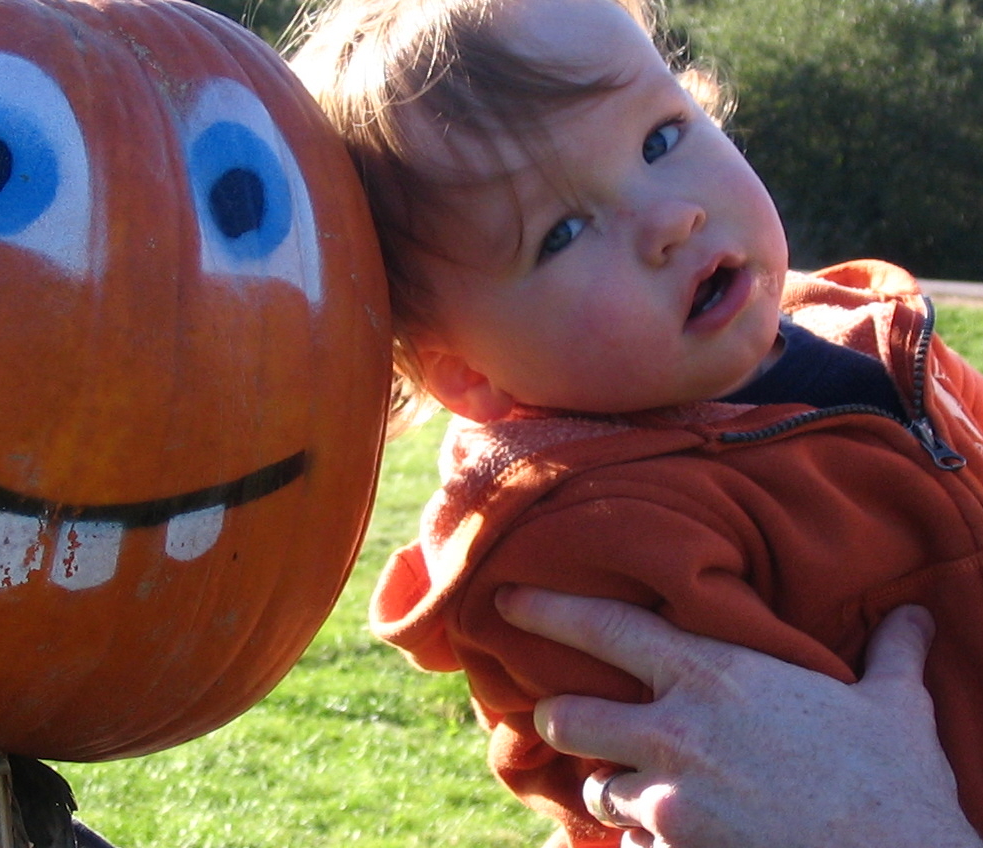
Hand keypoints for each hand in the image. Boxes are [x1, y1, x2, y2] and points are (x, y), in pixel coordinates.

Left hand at [496, 586, 979, 847]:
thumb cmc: (897, 785)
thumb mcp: (895, 708)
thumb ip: (890, 656)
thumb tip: (916, 616)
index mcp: (714, 675)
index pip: (604, 625)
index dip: (547, 608)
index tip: (505, 598)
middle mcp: (675, 727)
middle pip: (565, 714)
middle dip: (560, 720)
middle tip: (570, 723)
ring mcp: (667, 794)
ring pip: (596, 789)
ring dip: (614, 793)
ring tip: (651, 798)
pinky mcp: (669, 847)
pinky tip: (686, 845)